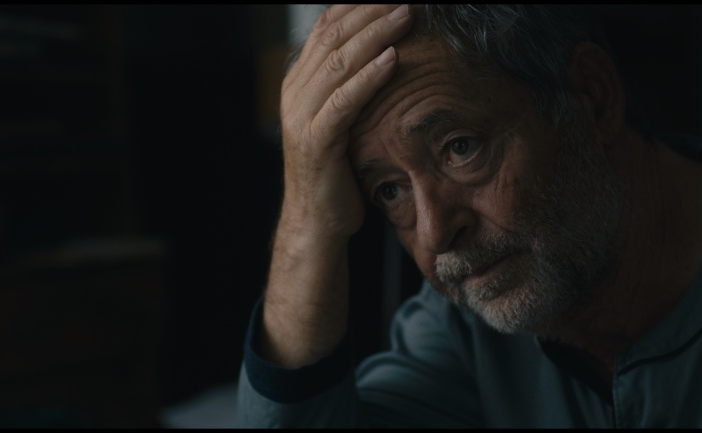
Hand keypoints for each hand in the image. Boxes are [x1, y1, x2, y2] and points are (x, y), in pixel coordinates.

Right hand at [278, 4, 414, 240]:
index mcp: (300, 82)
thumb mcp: (342, 120)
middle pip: (332, 36)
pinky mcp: (316, 141)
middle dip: (371, 10)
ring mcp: (301, 116)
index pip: (327, 28)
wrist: (317, 219)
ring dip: (376, 35)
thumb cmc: (337, 170)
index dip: (359, 5)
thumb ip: (350, 86)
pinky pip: (344, 101)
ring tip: (407, 16)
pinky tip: (394, 59)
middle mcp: (295, 93)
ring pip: (338, 62)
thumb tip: (382, 52)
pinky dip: (369, 77)